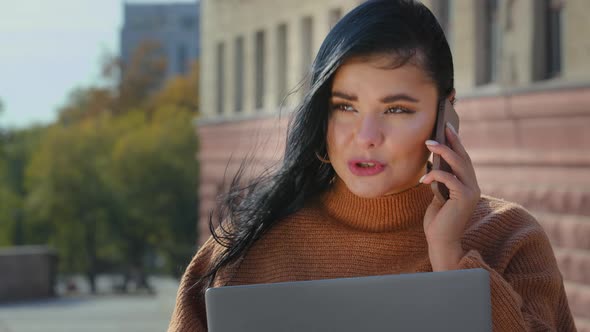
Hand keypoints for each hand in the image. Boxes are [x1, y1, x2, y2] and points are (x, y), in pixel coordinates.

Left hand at [419, 122, 480, 270]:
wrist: (441, 241)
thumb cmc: (438, 220)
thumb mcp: (438, 196)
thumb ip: (440, 182)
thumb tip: (434, 165)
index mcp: (467, 185)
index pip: (463, 159)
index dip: (456, 142)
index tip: (447, 127)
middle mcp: (473, 186)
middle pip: (463, 157)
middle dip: (452, 140)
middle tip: (441, 126)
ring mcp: (471, 192)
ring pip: (458, 164)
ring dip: (443, 152)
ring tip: (428, 143)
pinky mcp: (465, 198)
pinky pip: (450, 179)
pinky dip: (436, 176)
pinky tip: (424, 180)